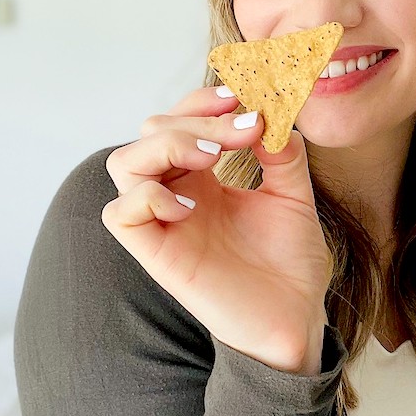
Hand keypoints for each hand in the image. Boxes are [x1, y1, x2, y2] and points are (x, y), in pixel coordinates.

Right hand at [102, 86, 331, 374]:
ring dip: (167, 146)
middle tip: (243, 129)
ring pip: (123, 162)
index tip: (242, 99)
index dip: (201, 101)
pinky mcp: (158, 255)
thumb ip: (283, 154)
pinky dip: (148, 197)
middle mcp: (177, 193)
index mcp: (204, 177)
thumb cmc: (290, 262)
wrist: (295, 317)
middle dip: (195, 118)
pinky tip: (192, 206)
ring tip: (212, 157)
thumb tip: (271, 113)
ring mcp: (164, 223)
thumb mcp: (293, 196)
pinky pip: (120, 215)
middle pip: (151, 131)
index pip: (179, 119)